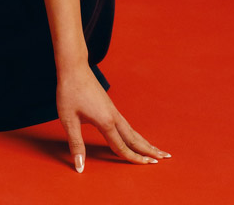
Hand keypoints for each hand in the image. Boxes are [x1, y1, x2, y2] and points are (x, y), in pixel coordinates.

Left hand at [56, 65, 170, 172]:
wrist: (74, 67)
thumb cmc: (69, 92)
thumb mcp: (68, 120)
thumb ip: (76, 144)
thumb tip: (80, 167)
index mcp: (105, 122)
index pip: (121, 146)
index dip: (133, 159)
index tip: (147, 166)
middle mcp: (113, 117)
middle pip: (134, 138)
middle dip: (149, 150)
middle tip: (164, 158)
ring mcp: (113, 110)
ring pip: (132, 130)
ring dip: (144, 141)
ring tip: (156, 149)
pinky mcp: (110, 106)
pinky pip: (126, 124)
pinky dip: (135, 134)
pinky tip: (134, 136)